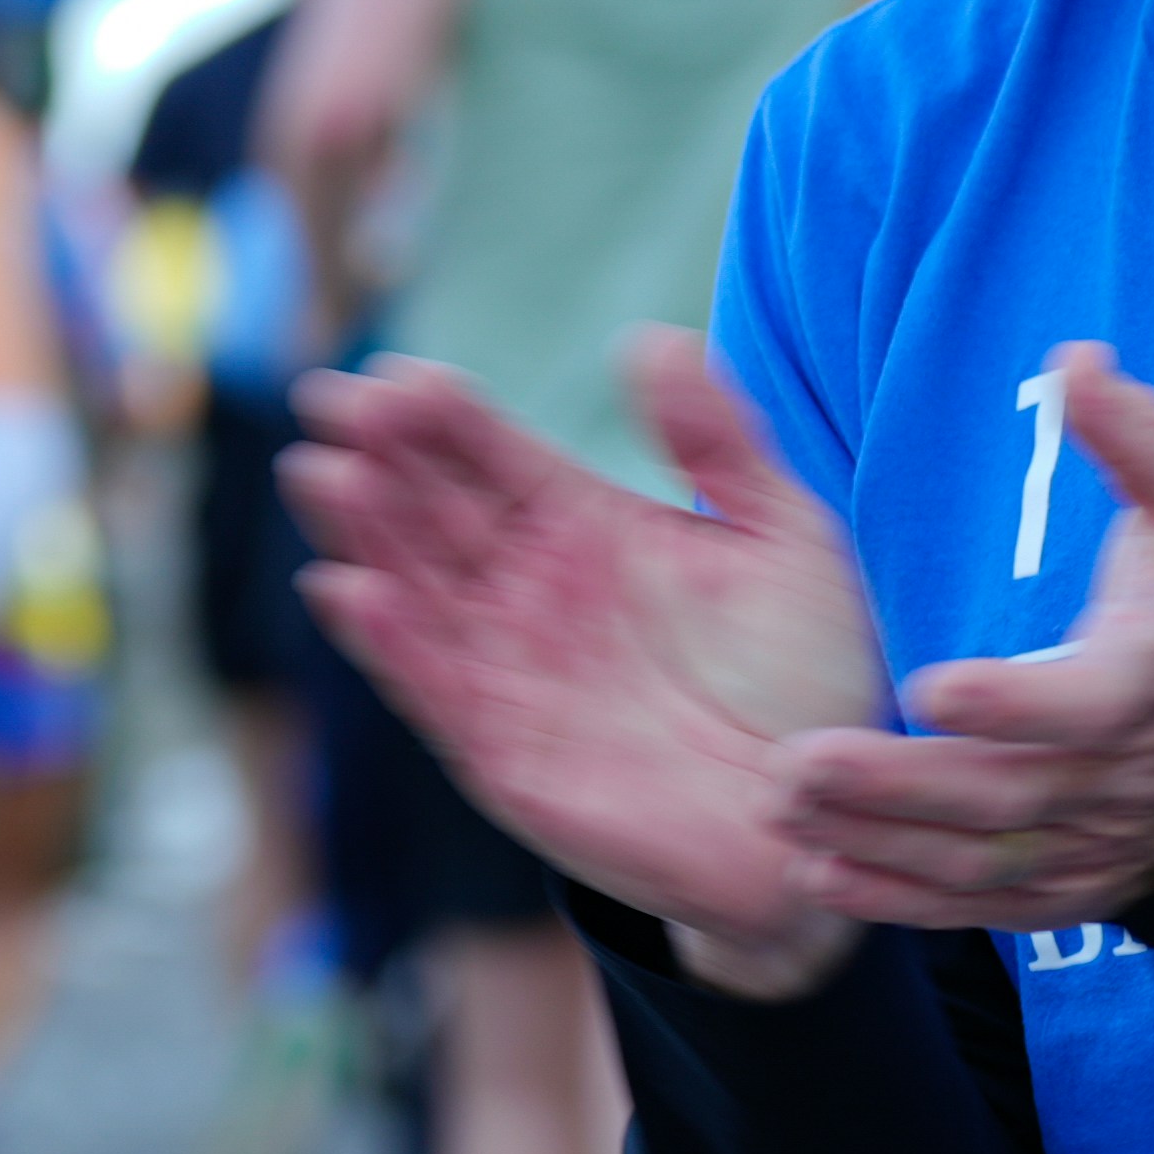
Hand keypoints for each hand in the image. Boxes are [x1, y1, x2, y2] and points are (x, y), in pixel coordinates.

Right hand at [283, 335, 881, 986]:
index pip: (491, 455)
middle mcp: (531, 591)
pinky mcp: (500, 751)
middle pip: (434, 510)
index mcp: (584, 527)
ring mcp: (508, 670)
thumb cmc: (810, 676)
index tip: (399, 374)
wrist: (826, 813)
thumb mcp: (783, 534)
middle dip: (381, 458)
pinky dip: (389, 643)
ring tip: (327, 476)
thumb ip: (719, 439)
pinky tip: (352, 591)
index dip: (441, 415)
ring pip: (415, 589)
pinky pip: (433, 689)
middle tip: (335, 405)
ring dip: (365, 536)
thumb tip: (652, 340)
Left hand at [775, 345, 1153, 930]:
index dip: (1016, 703)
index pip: (1089, 706)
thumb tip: (1076, 364)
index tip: (931, 686)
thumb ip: (1142, 442)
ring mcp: (1090, 843)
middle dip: (898, 787)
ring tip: (780, 810)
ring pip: (978, 859)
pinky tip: (818, 874)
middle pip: (1006, 794)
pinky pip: (976, 907)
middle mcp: (1119, 776)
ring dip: (876, 842)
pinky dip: (899, 901)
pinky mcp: (1062, 889)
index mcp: (1152, 680)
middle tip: (794, 764)